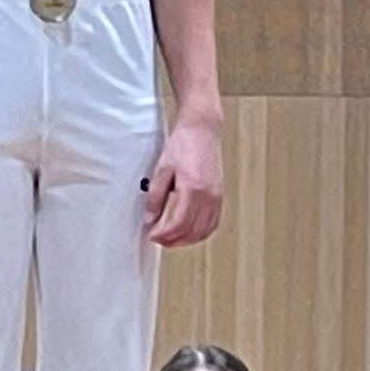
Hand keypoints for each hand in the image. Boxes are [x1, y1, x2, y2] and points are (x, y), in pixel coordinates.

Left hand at [142, 112, 223, 251]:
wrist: (202, 129)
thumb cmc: (183, 144)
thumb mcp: (162, 170)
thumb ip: (155, 197)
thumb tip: (150, 219)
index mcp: (193, 188)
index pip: (178, 224)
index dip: (164, 234)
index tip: (152, 235)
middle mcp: (208, 196)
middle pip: (192, 231)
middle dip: (173, 240)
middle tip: (158, 240)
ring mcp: (217, 197)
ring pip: (205, 231)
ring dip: (187, 240)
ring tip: (171, 239)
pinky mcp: (220, 195)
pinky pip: (213, 222)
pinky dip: (200, 232)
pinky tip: (188, 231)